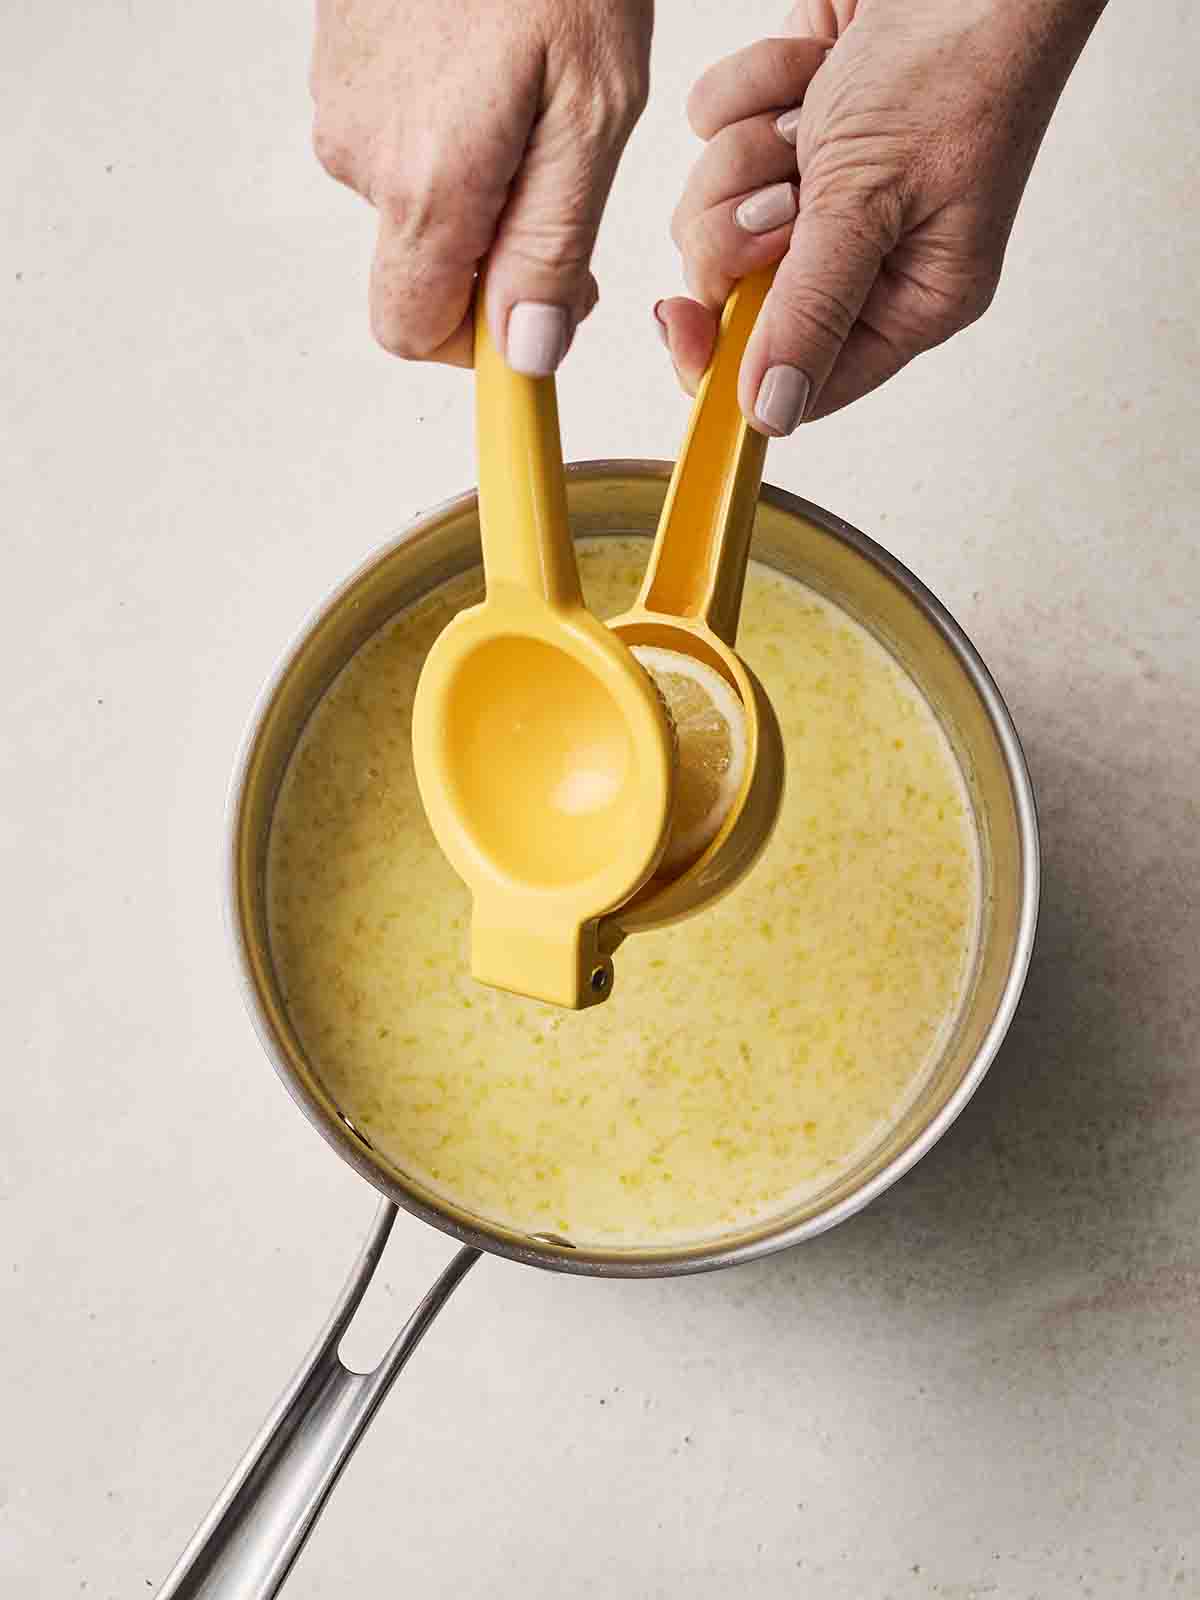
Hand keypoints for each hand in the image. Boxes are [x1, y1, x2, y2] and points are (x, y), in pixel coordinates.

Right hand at [311, 0, 652, 371]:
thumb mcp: (591, 107)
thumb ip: (551, 242)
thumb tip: (527, 351)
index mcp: (426, 184)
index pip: (415, 332)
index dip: (480, 339)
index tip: (545, 302)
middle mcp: (362, 154)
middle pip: (420, 265)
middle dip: (492, 244)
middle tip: (562, 165)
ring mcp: (338, 102)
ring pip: (410, 193)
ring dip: (471, 171)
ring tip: (525, 84)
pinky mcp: (336, 58)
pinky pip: (391, 129)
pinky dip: (443, 115)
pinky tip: (487, 53)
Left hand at [657, 0, 1106, 432]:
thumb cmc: (958, 66)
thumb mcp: (873, 203)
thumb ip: (812, 310)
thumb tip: (773, 412)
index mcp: (906, 302)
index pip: (795, 379)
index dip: (726, 363)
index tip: (681, 321)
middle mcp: (862, 258)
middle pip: (734, 293)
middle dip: (740, 228)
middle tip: (786, 187)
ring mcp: (820, 192)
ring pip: (710, 211)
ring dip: (745, 151)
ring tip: (813, 111)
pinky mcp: (787, 127)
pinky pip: (712, 129)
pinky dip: (747, 88)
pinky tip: (810, 69)